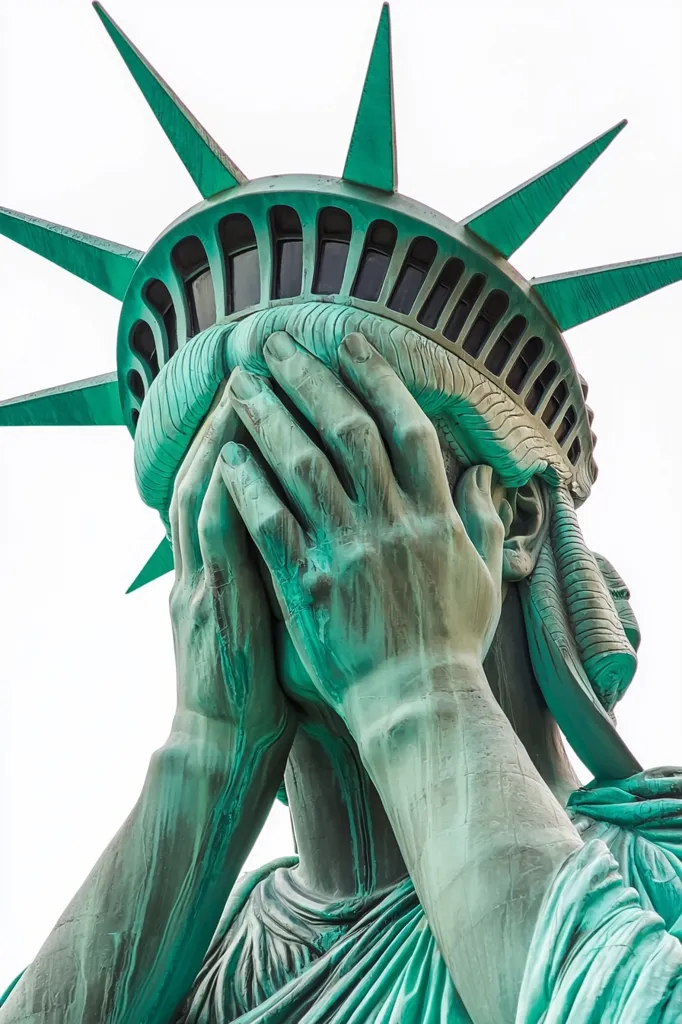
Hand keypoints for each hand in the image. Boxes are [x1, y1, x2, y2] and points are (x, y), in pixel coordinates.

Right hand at [169, 378, 289, 740]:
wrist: (231, 741)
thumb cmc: (261, 681)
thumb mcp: (267, 615)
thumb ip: (285, 563)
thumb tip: (330, 524)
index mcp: (229, 559)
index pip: (233, 477)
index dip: (247, 432)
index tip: (275, 388)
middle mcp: (211, 559)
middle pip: (217, 467)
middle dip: (236, 416)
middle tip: (253, 365)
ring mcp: (208, 577)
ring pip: (208, 489)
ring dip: (224, 438)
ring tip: (242, 389)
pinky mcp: (217, 602)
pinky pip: (213, 534)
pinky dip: (223, 490)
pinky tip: (236, 454)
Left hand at [220, 330, 506, 717]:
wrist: (419, 706)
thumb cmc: (452, 643)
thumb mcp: (485, 576)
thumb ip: (483, 518)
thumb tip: (485, 472)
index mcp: (435, 515)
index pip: (406, 426)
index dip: (376, 376)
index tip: (346, 341)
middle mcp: (391, 522)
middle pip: (346, 431)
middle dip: (308, 379)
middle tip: (273, 345)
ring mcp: (348, 552)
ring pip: (302, 467)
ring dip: (269, 418)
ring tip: (241, 384)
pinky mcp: (308, 586)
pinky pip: (271, 524)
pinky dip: (247, 486)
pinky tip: (225, 457)